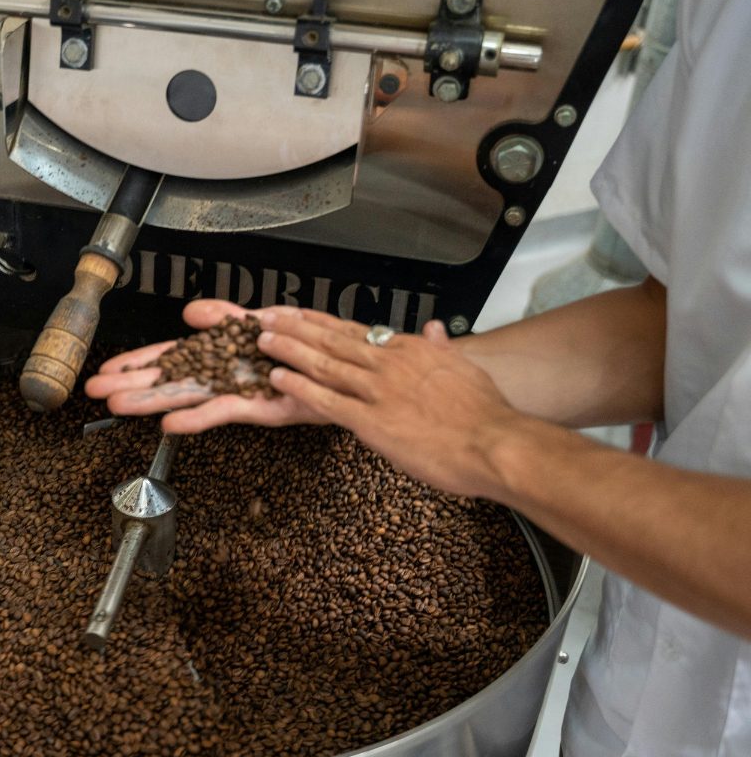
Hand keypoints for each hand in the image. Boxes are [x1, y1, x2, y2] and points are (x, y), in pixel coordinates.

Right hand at [84, 300, 326, 433]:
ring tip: (118, 405)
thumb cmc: (308, 344)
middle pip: (170, 379)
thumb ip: (226, 317)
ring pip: (189, 396)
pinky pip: (225, 412)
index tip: (108, 370)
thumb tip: (190, 311)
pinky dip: (198, 418)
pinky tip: (169, 424)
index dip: (139, 363)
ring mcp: (239, 392)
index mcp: (221, 354)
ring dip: (152, 402)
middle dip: (132, 384)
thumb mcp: (263, 320)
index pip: (171, 357)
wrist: (348, 363)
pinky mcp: (262, 407)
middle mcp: (224, 376)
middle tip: (95, 390)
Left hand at [257, 308, 520, 497]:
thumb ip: (442, 349)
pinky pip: (327, 401)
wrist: (494, 442)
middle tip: (268, 318)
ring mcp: (377, 392)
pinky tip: (278, 379)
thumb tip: (434, 329)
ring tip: (262, 341)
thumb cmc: (485, 413)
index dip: (322, 322)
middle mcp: (388, 365)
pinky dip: (300, 387)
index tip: (299, 314)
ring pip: (324, 364)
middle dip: (296, 329)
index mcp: (409, 351)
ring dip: (289, 350)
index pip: (356, 331)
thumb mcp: (465, 370)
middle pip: (332, 341)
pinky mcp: (371, 422)